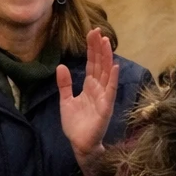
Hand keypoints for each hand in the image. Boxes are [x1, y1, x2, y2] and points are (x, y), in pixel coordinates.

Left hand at [58, 27, 119, 167]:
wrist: (80, 144)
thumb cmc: (75, 125)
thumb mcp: (66, 101)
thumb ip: (65, 84)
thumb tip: (61, 66)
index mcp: (90, 86)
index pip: (92, 64)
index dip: (92, 49)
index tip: (91, 33)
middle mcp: (99, 89)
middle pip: (100, 64)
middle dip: (99, 48)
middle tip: (98, 31)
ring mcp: (104, 97)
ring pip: (106, 73)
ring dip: (107, 57)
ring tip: (106, 42)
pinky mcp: (106, 107)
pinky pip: (110, 90)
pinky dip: (113, 78)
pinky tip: (114, 66)